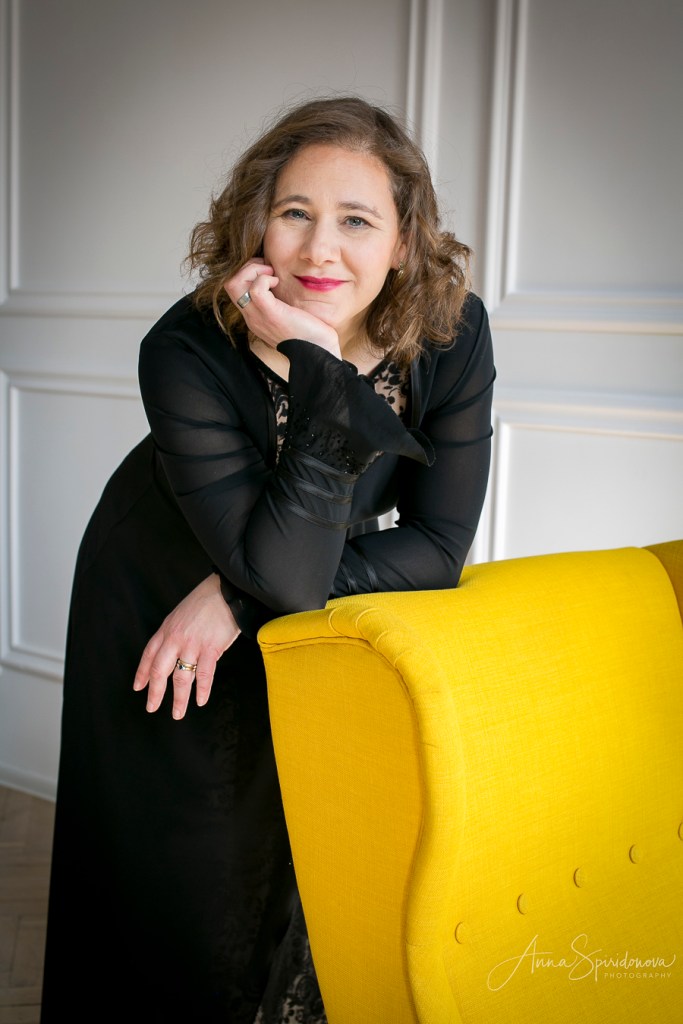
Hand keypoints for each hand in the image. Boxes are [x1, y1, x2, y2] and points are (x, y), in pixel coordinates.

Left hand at [133, 574, 240, 719]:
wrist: (226, 592)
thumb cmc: (206, 601)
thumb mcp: (181, 614)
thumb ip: (175, 633)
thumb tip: (174, 652)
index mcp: (167, 629)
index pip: (149, 655)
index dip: (142, 673)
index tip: (139, 687)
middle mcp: (176, 639)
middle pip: (160, 671)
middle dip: (155, 693)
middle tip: (151, 707)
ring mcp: (192, 645)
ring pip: (181, 678)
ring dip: (179, 698)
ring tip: (178, 713)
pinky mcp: (210, 649)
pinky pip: (204, 675)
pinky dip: (202, 690)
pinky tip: (200, 700)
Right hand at [225, 258, 340, 355]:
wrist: (319, 353)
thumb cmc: (310, 334)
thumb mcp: (289, 316)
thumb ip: (280, 302)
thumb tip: (284, 282)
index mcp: (255, 317)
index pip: (235, 289)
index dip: (248, 273)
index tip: (268, 272)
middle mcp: (252, 317)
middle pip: (229, 284)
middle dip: (247, 268)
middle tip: (268, 270)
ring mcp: (258, 316)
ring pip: (234, 284)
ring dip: (253, 270)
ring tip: (271, 275)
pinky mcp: (271, 314)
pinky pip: (255, 289)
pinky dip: (265, 279)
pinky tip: (277, 283)